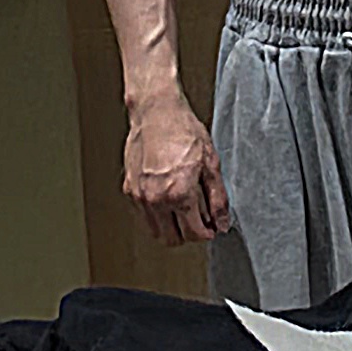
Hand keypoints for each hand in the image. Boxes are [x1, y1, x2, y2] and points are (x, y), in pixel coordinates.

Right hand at [123, 86, 231, 241]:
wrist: (157, 111)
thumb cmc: (183, 130)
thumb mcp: (211, 164)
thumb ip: (218, 199)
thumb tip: (222, 222)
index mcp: (179, 194)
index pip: (194, 233)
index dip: (207, 233)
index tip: (211, 228)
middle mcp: (156, 199)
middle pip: (173, 239)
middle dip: (189, 234)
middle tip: (199, 221)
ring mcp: (140, 195)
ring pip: (155, 231)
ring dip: (171, 228)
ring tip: (183, 211)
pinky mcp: (129, 188)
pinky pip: (143, 214)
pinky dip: (156, 214)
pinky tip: (167, 198)